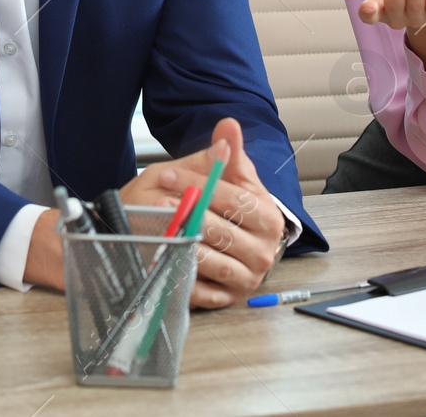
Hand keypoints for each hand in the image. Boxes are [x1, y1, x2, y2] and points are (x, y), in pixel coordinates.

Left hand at [121, 117, 285, 308]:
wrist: (217, 240)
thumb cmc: (220, 205)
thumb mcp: (226, 178)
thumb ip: (228, 154)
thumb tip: (228, 124)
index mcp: (269, 218)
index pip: (233, 199)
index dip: (199, 185)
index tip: (166, 175)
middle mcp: (264, 252)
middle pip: (221, 231)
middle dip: (186, 213)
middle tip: (156, 201)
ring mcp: (247, 279)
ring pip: (210, 262)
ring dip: (180, 244)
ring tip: (157, 227)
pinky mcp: (227, 299)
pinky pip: (201, 290)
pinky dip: (179, 275)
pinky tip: (161, 261)